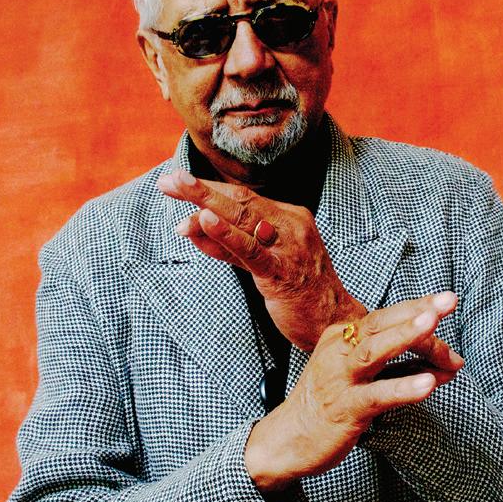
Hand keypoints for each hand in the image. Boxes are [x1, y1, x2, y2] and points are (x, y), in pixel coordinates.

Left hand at [157, 169, 366, 351]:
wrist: (332, 322)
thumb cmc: (297, 290)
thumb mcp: (261, 261)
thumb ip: (228, 246)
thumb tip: (190, 227)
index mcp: (289, 217)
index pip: (244, 196)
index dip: (209, 187)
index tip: (176, 181)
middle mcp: (291, 225)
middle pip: (241, 200)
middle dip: (201, 189)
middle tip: (169, 179)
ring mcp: (288, 248)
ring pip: (244, 219)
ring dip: (207, 202)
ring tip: (178, 189)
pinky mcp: (282, 273)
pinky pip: (251, 251)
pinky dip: (227, 234)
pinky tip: (206, 220)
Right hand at [243, 292, 463, 491]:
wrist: (287, 440)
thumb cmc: (329, 403)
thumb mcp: (361, 375)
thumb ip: (400, 367)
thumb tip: (445, 365)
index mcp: (341, 336)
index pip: (385, 317)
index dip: (417, 306)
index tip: (447, 300)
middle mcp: (338, 350)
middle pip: (382, 326)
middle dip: (417, 311)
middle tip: (448, 302)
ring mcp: (340, 378)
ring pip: (374, 351)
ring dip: (406, 336)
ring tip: (433, 324)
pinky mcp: (345, 408)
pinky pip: (377, 395)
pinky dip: (403, 387)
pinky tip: (428, 384)